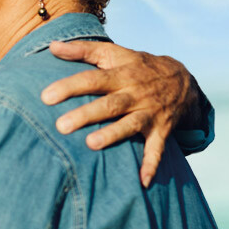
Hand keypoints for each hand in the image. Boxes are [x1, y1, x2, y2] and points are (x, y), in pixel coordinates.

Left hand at [40, 41, 200, 187]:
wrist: (182, 79)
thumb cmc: (137, 67)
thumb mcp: (114, 53)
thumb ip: (83, 50)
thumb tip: (52, 46)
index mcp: (122, 74)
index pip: (93, 79)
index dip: (70, 87)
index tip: (46, 97)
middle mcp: (136, 94)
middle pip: (109, 104)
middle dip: (86, 114)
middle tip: (60, 126)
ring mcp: (150, 113)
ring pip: (130, 125)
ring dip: (113, 135)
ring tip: (91, 144)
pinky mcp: (162, 130)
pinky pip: (157, 149)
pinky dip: (151, 165)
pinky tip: (142, 182)